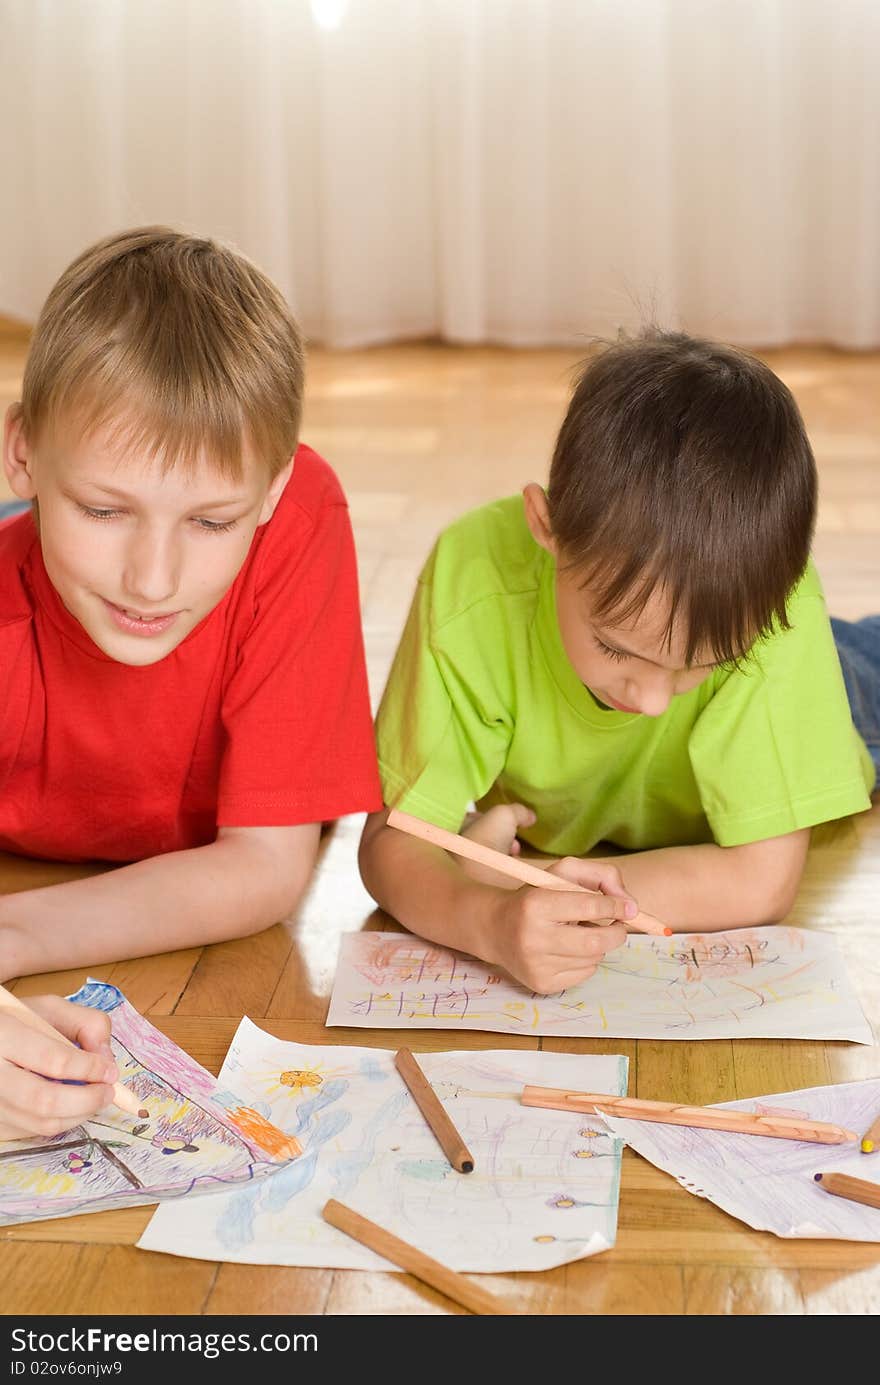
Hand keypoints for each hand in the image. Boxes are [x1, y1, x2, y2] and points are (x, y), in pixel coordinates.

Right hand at [0, 996, 117, 1140]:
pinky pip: (33, 1132)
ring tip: (93, 1099)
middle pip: (45, 1101)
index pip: (54, 1060)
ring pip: (41, 1123)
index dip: (89, 1069)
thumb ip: (87, 1024)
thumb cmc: (21, 1021)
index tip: (110, 1072)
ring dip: (78, 1115)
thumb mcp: (53, 1009)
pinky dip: (58, 1122)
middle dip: (87, 1100)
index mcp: (4, 1034)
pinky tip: (67, 1105)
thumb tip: (106, 1061)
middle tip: (108, 1092)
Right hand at [483, 856, 633, 993]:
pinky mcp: (541, 984)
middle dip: (617, 933)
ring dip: (598, 946)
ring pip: (593, 959)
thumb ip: (602, 876)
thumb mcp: (563, 874)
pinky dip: (587, 961)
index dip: (615, 907)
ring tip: (579, 933)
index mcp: (536, 905)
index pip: (589, 907)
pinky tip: (570, 950)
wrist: (495, 929)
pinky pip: (584, 974)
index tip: (627, 908)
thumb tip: (631, 906)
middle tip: (619, 926)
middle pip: (596, 942)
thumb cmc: (536, 897)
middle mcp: (533, 938)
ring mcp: (536, 965)